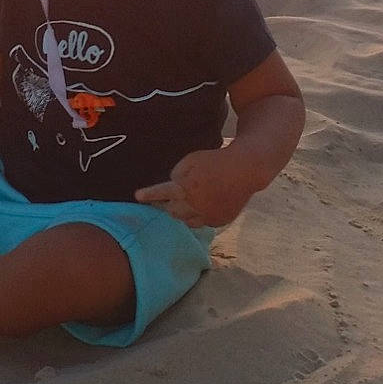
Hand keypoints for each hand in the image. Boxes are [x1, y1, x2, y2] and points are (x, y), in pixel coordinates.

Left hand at [135, 147, 260, 229]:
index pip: (162, 193)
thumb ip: (178, 174)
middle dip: (166, 205)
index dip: (149, 195)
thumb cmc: (216, 161)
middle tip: (164, 200)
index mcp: (186, 187)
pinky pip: (201, 222)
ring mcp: (208, 215)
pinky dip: (196, 216)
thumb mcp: (191, 160)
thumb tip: (172, 187)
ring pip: (185, 220)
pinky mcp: (219, 221)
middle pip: (172, 211)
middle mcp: (195, 205)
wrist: (245, 170)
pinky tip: (199, 207)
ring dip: (180, 212)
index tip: (137, 197)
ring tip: (182, 203)